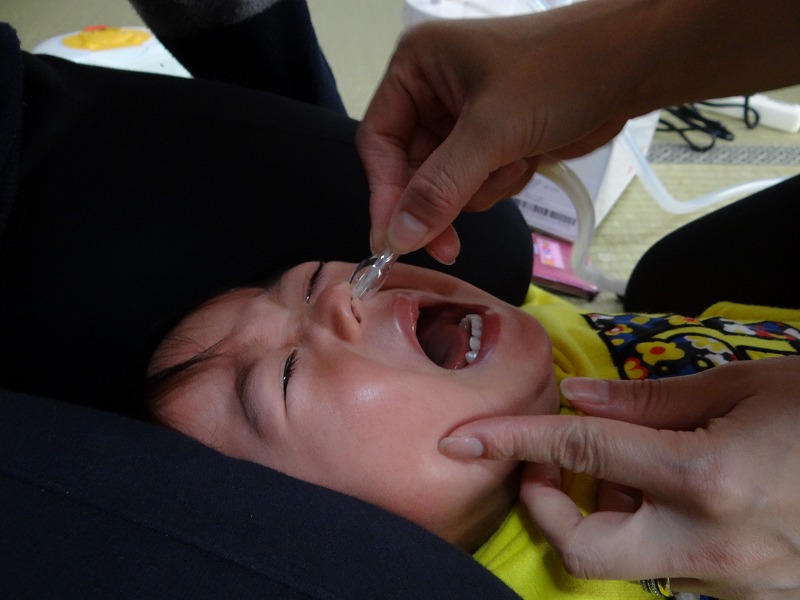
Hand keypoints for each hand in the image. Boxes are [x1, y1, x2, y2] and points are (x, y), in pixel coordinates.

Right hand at [356, 6, 633, 262]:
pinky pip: (478, 183)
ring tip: (515, 161)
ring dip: (481, 187)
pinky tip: (530, 158)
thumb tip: (397, 237)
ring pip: (446, 184)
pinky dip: (503, 181)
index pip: (379, 143)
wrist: (633, 65)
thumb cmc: (560, 73)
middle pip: (412, 170)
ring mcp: (465, 119)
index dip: (385, 194)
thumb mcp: (492, 131)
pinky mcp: (495, 140)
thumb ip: (440, 188)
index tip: (393, 240)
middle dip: (442, 200)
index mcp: (417, 68)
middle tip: (450, 245)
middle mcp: (433, 92)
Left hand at [439, 357, 799, 598]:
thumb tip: (578, 403)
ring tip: (624, 471)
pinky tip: (669, 496)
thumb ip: (653, 400)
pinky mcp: (752, 599)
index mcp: (706, 478)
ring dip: (600, 518)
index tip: (463, 438)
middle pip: (584, 550)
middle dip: (544, 508)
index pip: (579, 457)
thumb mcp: (747, 386)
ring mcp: (734, 585)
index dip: (512, 442)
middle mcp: (711, 545)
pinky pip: (673, 572)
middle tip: (547, 466)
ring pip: (626, 565)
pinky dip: (648, 534)